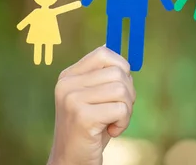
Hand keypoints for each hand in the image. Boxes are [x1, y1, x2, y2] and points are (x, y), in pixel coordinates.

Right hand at [48, 47, 135, 164]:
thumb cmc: (90, 129)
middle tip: (119, 110)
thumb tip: (110, 43)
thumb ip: (101, 74)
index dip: (121, 66)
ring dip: (127, 110)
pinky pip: (121, 109)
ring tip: (114, 122)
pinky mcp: (83, 117)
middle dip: (128, 93)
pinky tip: (111, 131)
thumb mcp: (94, 97)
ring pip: (122, 90)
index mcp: (68, 76)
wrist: (72, 161)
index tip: (121, 86)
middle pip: (118, 72)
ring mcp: (72, 100)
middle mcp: (67, 85)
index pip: (103, 53)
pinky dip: (123, 123)